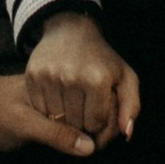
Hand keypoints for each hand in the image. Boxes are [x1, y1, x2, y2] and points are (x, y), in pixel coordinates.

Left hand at [0, 67, 112, 161]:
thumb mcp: (24, 124)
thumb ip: (56, 134)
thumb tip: (90, 147)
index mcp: (57, 84)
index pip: (92, 102)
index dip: (104, 122)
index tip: (105, 143)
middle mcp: (60, 90)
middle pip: (91, 110)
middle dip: (101, 128)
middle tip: (101, 148)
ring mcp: (55, 102)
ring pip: (83, 119)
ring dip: (90, 132)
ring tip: (95, 147)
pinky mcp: (48, 115)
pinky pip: (70, 125)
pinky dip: (77, 135)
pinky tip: (81, 145)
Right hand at [19, 11, 140, 149]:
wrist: (70, 31)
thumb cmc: (101, 59)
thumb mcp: (125, 77)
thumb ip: (131, 106)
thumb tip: (126, 132)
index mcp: (97, 79)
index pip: (95, 123)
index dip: (97, 123)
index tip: (96, 113)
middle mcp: (72, 77)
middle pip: (75, 124)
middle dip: (81, 123)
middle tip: (83, 109)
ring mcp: (50, 76)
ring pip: (56, 119)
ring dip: (63, 118)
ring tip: (70, 104)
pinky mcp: (33, 76)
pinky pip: (40, 109)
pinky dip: (47, 110)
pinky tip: (56, 99)